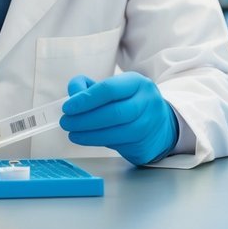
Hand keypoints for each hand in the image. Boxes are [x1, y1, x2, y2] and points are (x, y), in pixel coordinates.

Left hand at [60, 73, 178, 165]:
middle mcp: (147, 103)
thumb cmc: (130, 103)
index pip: (110, 89)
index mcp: (137, 83)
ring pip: (116, 132)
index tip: (68, 107)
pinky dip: (97, 142)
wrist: (161, 124)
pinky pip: (117, 145)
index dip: (86, 99)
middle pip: (114, 113)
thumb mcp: (115, 88)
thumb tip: (72, 96)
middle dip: (84, 119)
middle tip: (66, 122)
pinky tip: (86, 138)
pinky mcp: (144, 145)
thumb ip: (90, 88)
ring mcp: (149, 126)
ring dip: (88, 134)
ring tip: (72, 132)